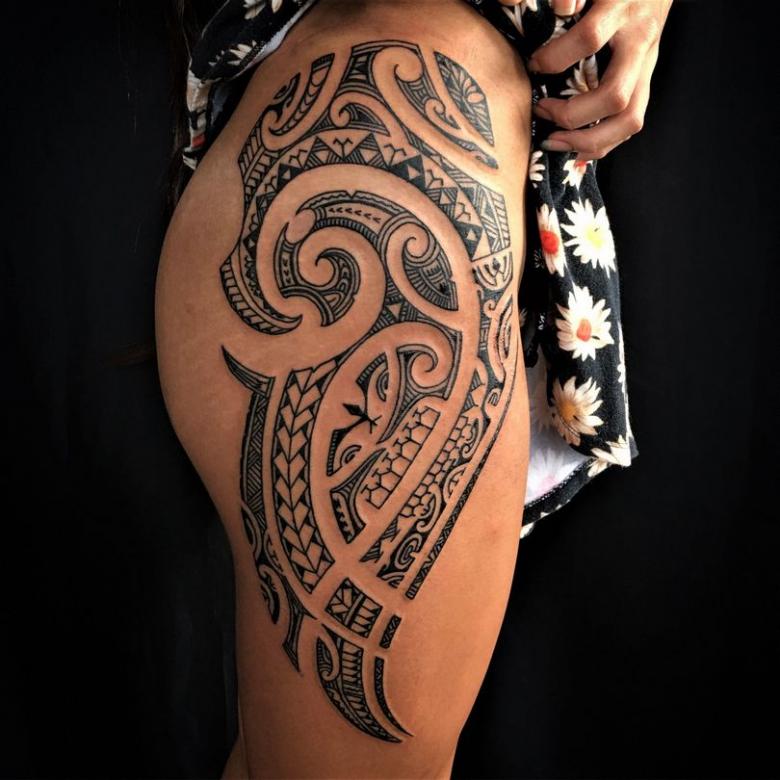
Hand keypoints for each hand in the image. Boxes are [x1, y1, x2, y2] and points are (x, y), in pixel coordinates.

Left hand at [523, 0, 672, 159]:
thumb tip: (560, 8)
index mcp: (622, 8)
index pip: (590, 37)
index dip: (556, 57)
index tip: (533, 65)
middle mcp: (640, 42)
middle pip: (614, 96)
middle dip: (573, 115)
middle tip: (541, 111)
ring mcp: (647, 66)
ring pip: (629, 119)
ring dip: (590, 141)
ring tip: (555, 142)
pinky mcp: (645, 82)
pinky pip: (630, 123)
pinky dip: (602, 143)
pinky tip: (576, 148)